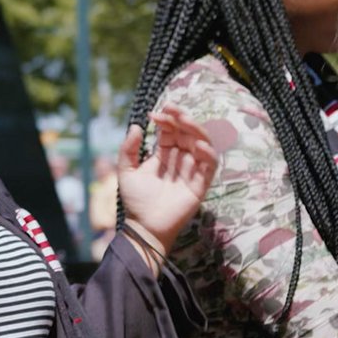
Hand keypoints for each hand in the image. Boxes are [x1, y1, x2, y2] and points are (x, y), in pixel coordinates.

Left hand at [117, 105, 215, 263]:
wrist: (144, 226)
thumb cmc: (136, 200)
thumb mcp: (126, 171)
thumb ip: (128, 149)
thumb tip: (137, 126)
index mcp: (164, 154)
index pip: (171, 130)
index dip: (166, 120)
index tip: (156, 113)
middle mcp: (180, 159)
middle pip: (188, 133)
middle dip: (182, 119)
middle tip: (172, 111)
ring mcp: (192, 170)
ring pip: (202, 144)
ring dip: (196, 130)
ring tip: (184, 121)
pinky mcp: (201, 184)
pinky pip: (210, 166)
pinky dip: (208, 153)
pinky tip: (198, 145)